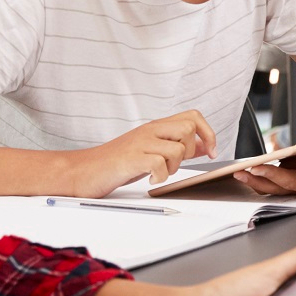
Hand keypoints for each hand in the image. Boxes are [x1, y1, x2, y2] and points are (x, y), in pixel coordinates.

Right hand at [67, 111, 216, 195]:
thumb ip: (176, 145)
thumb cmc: (117, 162)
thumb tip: (204, 145)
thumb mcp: (150, 149)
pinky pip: (159, 164)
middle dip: (190, 150)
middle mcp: (149, 130)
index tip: (211, 151)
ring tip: (159, 172)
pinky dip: (160, 176)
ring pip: (177, 149)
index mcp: (156, 126)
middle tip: (175, 163)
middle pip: (188, 129)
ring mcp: (140, 143)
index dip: (208, 133)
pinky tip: (151, 179)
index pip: (193, 116)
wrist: (84, 170)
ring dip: (174, 167)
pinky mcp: (131, 158)